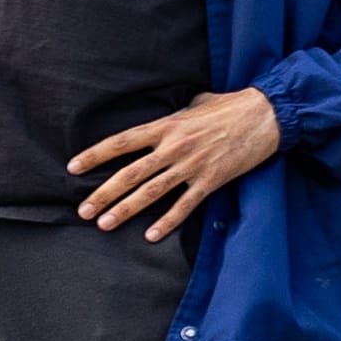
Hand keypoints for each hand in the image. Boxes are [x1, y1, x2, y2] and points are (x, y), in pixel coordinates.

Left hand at [72, 88, 284, 240]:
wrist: (266, 115)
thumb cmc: (230, 106)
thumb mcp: (195, 104)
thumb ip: (175, 117)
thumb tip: (164, 122)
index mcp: (167, 126)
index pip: (121, 142)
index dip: (95, 155)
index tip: (73, 168)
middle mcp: (174, 147)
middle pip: (129, 174)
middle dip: (103, 193)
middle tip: (83, 210)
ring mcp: (192, 166)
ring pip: (151, 192)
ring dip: (125, 210)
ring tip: (104, 224)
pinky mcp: (211, 181)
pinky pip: (184, 206)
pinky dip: (167, 222)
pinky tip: (151, 235)